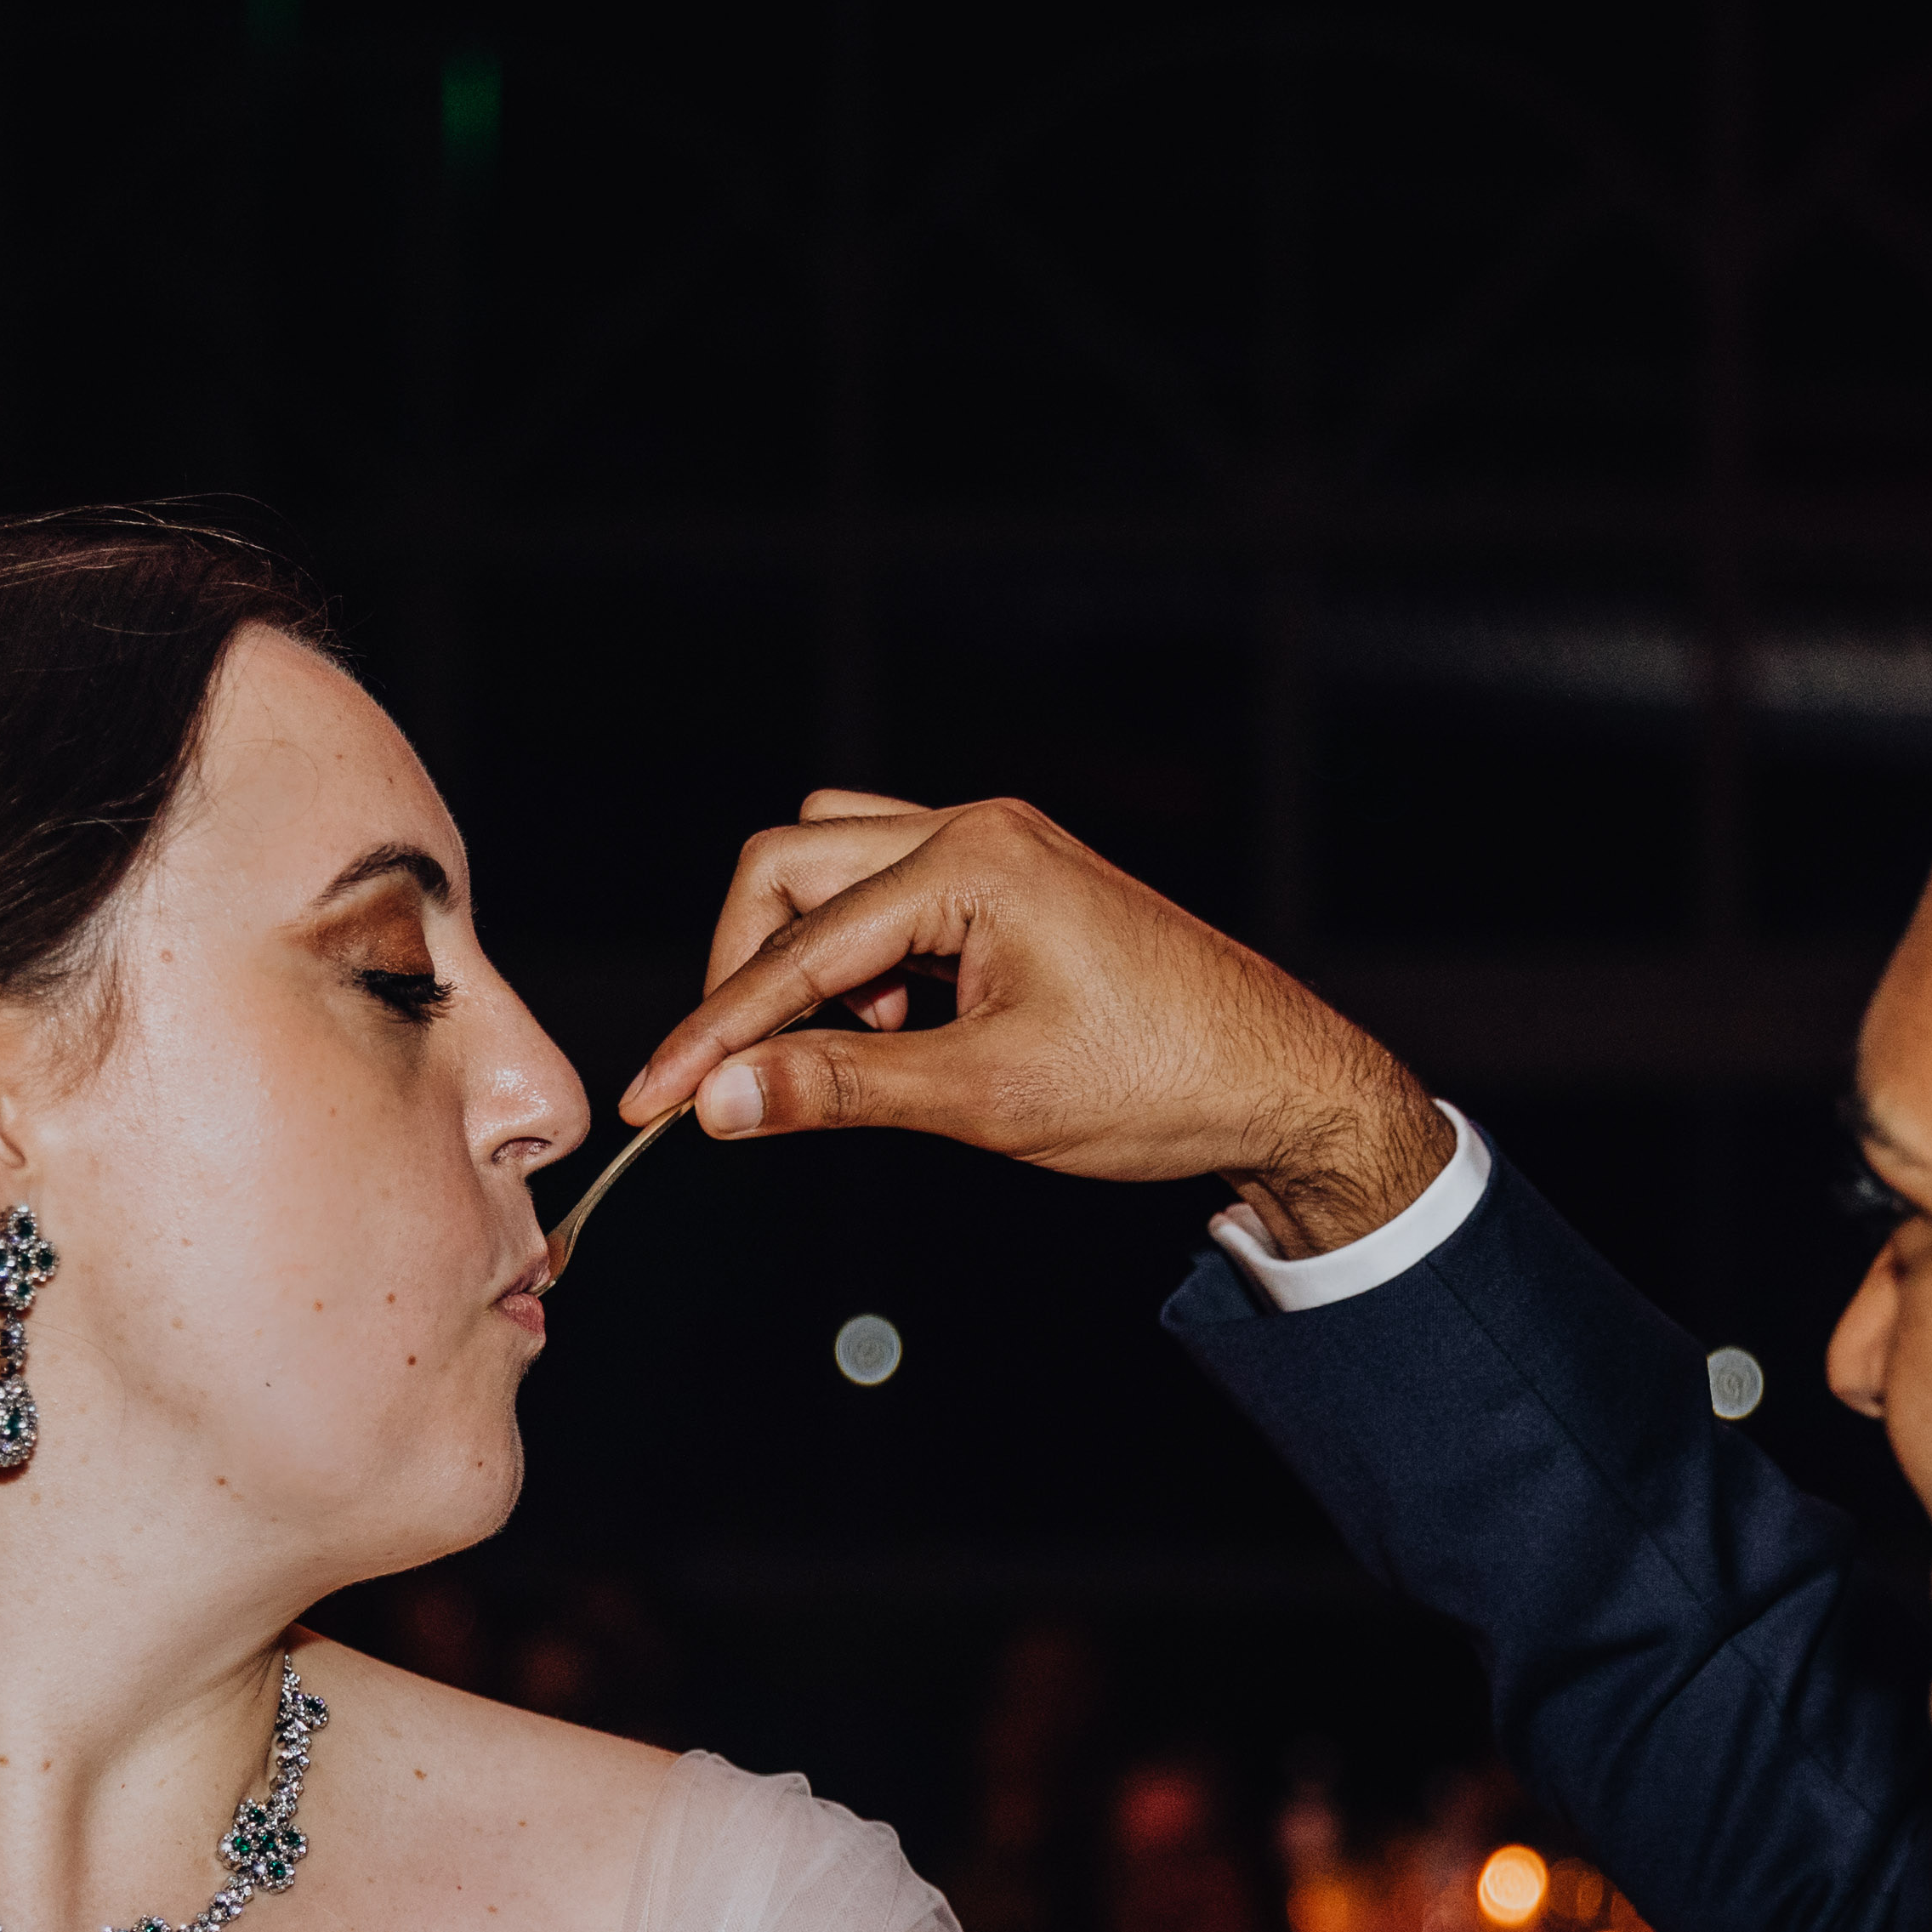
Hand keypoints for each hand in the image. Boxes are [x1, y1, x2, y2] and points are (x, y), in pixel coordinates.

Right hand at [615, 793, 1450, 1255]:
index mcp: (971, 861)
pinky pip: (889, 897)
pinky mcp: (1010, 883)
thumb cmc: (1159, 1084)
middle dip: (750, 974)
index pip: (794, 944)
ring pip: (832, 869)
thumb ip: (841, 1088)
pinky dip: (866, 963)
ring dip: (810, 960)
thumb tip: (720, 1100)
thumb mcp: (987, 1099)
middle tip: (755, 1074)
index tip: (651, 1102)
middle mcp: (976, 829)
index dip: (713, 1032)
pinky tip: (908, 1034)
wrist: (1280, 1084)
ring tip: (866, 1051)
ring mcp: (996, 849)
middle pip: (788, 868)